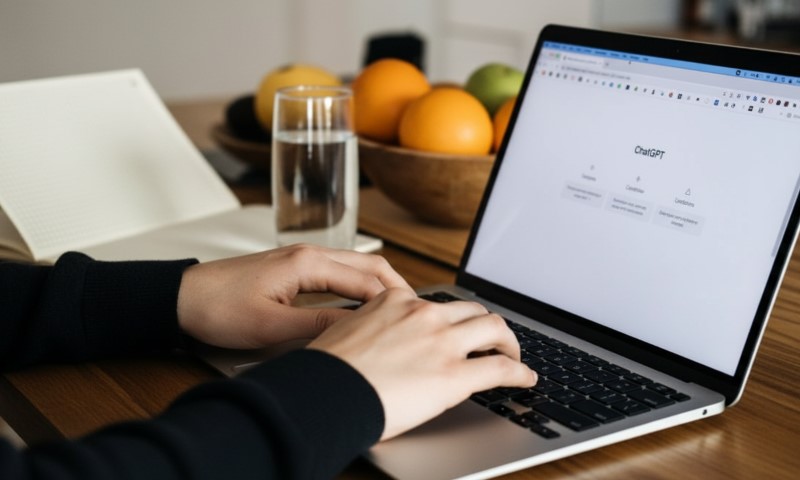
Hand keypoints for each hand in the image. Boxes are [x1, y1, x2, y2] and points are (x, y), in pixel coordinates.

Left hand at [176, 244, 410, 348]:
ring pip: (355, 266)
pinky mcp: (293, 267)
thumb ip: (318, 326)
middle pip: (369, 264)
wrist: (181, 298)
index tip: (413, 320)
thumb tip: (357, 329)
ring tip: (395, 312)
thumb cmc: (217, 308)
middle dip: (396, 287)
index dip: (394, 301)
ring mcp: (301, 258)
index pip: (367, 279)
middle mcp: (308, 253)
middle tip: (415, 314)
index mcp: (307, 263)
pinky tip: (362, 306)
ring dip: (378, 285)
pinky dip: (358, 286)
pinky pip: (338, 271)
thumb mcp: (272, 326)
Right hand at [307, 288, 536, 439]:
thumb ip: (370, 326)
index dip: (451, 318)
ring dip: (508, 342)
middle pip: (471, 309)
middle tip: (492, 340)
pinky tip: (525, 379)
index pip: (435, 302)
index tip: (455, 328)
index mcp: (394, 300)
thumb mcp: (344, 332)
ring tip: (513, 356)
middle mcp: (422, 313)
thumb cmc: (326, 372)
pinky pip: (501, 368)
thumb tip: (378, 340)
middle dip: (486, 325)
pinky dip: (519, 373)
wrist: (324, 395)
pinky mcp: (455, 375)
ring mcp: (442, 342)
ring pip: (494, 328)